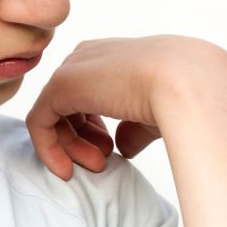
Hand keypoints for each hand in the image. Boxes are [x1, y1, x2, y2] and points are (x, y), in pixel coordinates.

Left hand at [26, 35, 218, 178]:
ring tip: (97, 166)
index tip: (111, 151)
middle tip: (101, 163)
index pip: (86, 96)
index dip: (93, 129)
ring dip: (70, 148)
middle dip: (81, 140)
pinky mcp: (59, 86)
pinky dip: (48, 150)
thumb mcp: (153, 113)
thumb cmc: (182, 95)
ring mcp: (71, 68)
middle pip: (66, 105)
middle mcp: (87, 56)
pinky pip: (39, 122)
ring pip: (52, 115)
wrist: (187, 83)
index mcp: (110, 57)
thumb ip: (132, 127)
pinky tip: (66, 170)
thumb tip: (122, 146)